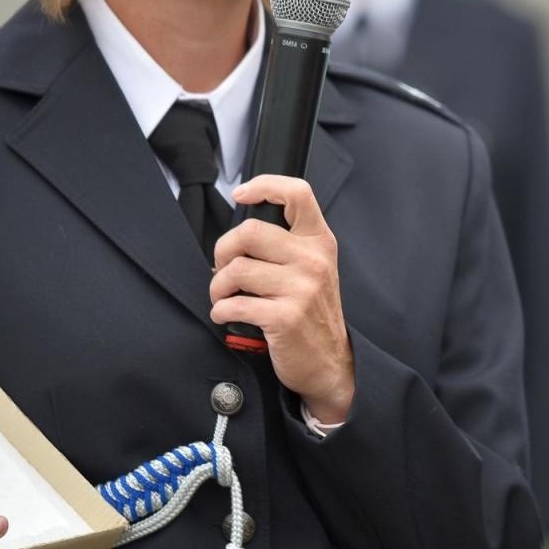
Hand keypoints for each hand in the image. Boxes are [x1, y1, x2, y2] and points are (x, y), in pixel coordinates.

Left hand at [210, 175, 353, 422]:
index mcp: (320, 242)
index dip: (265, 186)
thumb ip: (288, 244)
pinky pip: (234, 303)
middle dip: (224, 251)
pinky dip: (221, 311)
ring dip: (217, 287)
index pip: (298, 194)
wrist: (330, 363)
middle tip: (225, 269)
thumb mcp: (313, 270)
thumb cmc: (312, 313)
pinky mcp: (285, 317)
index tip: (242, 194)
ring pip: (236, 269)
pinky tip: (227, 315)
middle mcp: (314, 260)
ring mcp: (302, 288)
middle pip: (249, 231)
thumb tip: (240, 232)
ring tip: (224, 296)